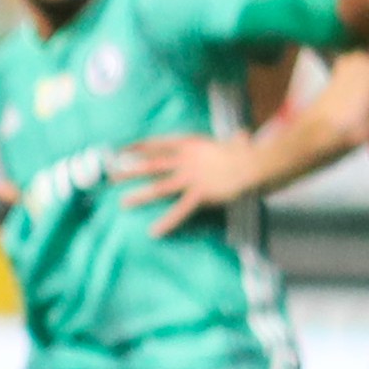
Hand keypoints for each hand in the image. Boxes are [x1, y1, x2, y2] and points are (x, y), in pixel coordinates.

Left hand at [117, 132, 268, 235]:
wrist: (258, 164)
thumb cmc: (251, 154)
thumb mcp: (239, 143)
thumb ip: (236, 141)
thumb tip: (243, 136)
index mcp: (192, 145)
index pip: (158, 144)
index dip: (139, 147)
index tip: (122, 149)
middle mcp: (186, 160)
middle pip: (152, 165)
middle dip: (130, 170)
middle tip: (110, 174)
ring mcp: (191, 178)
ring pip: (159, 187)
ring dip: (140, 195)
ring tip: (122, 203)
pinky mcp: (200, 194)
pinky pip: (180, 211)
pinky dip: (167, 223)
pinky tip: (154, 232)